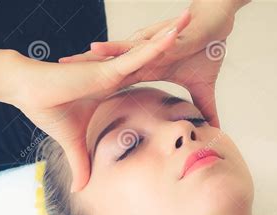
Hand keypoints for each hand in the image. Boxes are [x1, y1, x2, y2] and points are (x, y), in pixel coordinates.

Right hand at [8, 13, 189, 191]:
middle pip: (151, 56)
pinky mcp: (107, 68)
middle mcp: (115, 73)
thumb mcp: (72, 143)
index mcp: (112, 85)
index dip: (162, 63)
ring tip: (192, 21)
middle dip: (172, 43)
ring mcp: (113, 69)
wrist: (25, 90)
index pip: (144, 72)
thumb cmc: (45, 109)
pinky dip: (156, 45)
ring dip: (170, 37)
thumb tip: (80, 191)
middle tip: (196, 32)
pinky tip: (175, 34)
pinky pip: (137, 55)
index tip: (180, 57)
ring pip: (148, 51)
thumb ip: (81, 163)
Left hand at [59, 0, 248, 127]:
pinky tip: (95, 48)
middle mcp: (143, 58)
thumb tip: (214, 130)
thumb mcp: (203, 87)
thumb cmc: (208, 48)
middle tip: (56, 78)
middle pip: (107, 66)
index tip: (74, 96)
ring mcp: (148, 48)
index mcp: (148, 69)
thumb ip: (203, 108)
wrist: (219, 22)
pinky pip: (135, 45)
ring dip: (91, 59)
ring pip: (114, 55)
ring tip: (67, 62)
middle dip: (82, 71)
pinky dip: (115, 49)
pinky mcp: (158, 39)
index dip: (96, 88)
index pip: (117, 81)